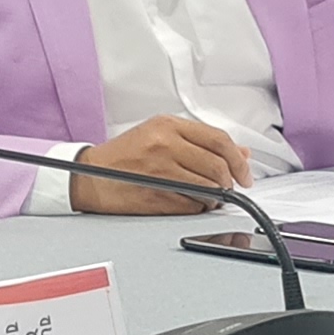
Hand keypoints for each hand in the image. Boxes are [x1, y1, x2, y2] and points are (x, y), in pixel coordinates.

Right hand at [70, 113, 249, 214]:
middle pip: (218, 165)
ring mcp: (161, 171)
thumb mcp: (159, 136)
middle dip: (230, 181)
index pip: (218, 139)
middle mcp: (165, 144)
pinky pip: (193, 205)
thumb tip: (239, 153)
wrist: (89, 177)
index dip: (238, 160)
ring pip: (209, 187)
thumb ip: (200, 142)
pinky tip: (193, 203)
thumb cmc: (122, 158)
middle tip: (231, 188)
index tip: (244, 172)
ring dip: (216, 197)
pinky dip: (200, 208)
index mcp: (167, 126)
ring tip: (209, 196)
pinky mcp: (157, 195)